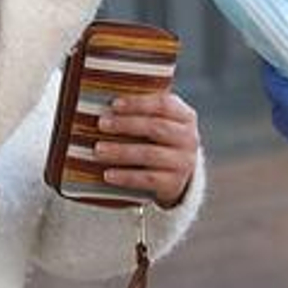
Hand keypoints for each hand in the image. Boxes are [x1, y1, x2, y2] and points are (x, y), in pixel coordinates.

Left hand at [93, 91, 200, 206]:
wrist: (176, 174)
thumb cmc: (158, 139)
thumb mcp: (158, 121)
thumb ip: (141, 110)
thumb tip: (106, 103)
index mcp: (186, 116)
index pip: (164, 104)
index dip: (138, 103)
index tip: (114, 104)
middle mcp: (189, 138)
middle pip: (156, 127)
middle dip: (126, 124)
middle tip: (101, 124)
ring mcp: (184, 162)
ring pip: (150, 154)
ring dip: (121, 151)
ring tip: (98, 150)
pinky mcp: (174, 183)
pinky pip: (148, 179)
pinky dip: (126, 176)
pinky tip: (108, 174)